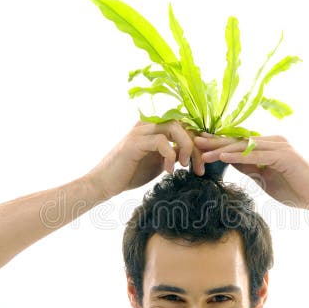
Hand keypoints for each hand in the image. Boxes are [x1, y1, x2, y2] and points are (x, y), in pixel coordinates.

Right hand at [86, 120, 205, 198]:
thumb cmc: (131, 173)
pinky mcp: (134, 142)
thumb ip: (174, 154)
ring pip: (174, 126)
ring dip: (185, 147)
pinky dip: (170, 155)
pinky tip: (168, 170)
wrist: (106, 183)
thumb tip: (196, 153)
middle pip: (183, 124)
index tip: (202, 165)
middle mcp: (148, 124)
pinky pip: (160, 141)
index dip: (198, 143)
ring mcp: (140, 131)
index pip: (185, 126)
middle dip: (196, 147)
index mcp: (155, 127)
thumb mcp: (159, 162)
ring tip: (184, 165)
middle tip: (198, 169)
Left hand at [194, 133, 308, 208]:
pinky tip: (223, 157)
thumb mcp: (265, 178)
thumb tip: (230, 162)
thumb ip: (249, 168)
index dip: (219, 144)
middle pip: (238, 141)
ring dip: (222, 149)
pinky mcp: (283, 155)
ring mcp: (279, 146)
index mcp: (269, 146)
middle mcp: (273, 141)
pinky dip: (238, 156)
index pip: (239, 143)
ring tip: (203, 152)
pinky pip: (256, 155)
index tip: (199, 145)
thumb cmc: (295, 190)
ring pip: (244, 146)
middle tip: (194, 142)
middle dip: (215, 142)